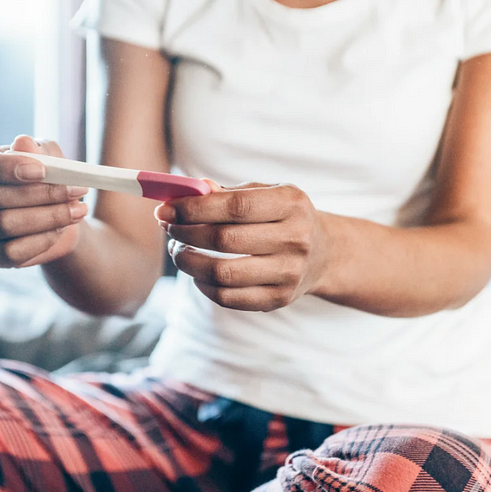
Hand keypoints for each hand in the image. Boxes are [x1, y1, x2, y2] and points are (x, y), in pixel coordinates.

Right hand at [0, 136, 88, 268]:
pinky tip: (61, 229)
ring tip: (77, 210)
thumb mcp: (49, 156)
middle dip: (41, 194)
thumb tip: (23, 143)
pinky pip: (11, 252)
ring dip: (48, 217)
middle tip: (76, 190)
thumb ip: (38, 149)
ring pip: (5, 225)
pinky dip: (42, 240)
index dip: (5, 168)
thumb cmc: (48, 178)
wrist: (59, 213)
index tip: (41, 170)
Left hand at [156, 182, 331, 311]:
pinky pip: (228, 298)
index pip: (234, 206)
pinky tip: (196, 273)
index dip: (194, 208)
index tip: (166, 208)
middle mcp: (296, 238)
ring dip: (189, 262)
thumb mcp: (264, 194)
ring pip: (223, 274)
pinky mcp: (279, 299)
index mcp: (291, 203)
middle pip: (224, 240)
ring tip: (178, 251)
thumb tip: (186, 193)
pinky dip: (203, 285)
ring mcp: (290, 273)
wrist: (324, 254)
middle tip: (168, 227)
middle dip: (185, 233)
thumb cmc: (282, 217)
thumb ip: (227, 194)